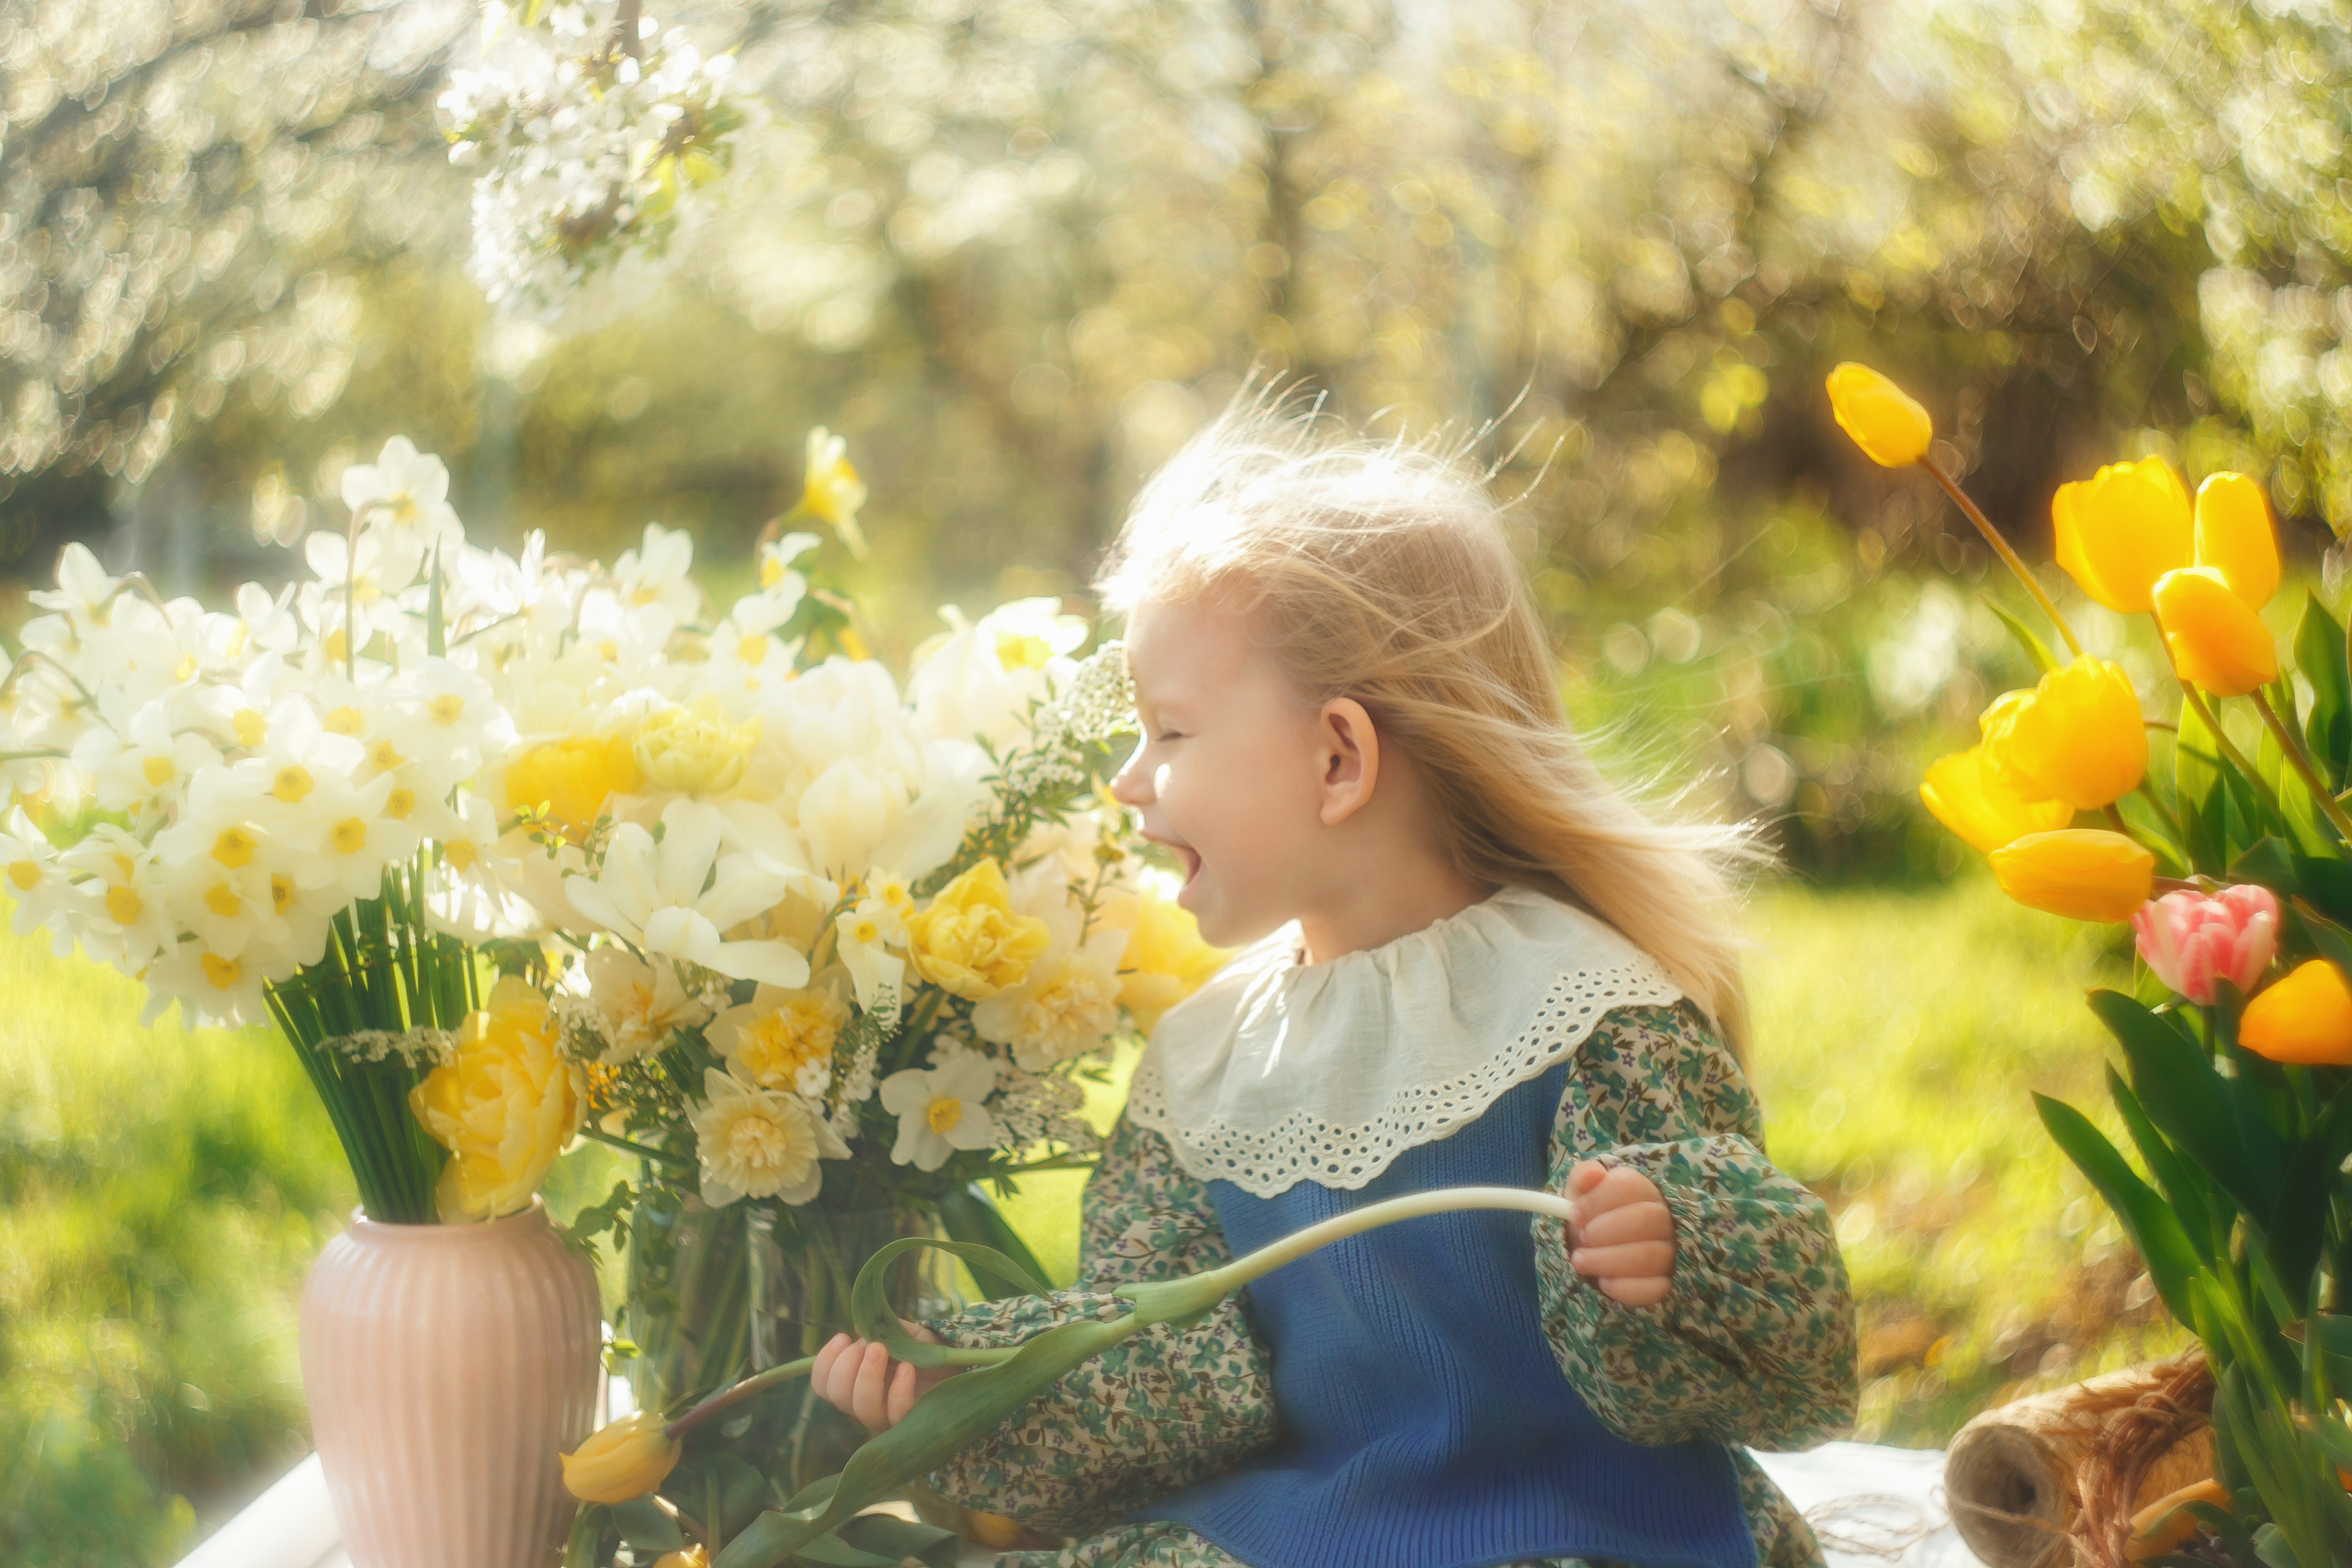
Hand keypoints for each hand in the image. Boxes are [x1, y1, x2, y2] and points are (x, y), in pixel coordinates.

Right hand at [810, 1324, 960, 1431]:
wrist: (962, 1367)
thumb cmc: (928, 1351)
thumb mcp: (907, 1333)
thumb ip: (885, 1329)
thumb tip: (861, 1327)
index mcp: (858, 1382)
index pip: (824, 1385)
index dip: (825, 1363)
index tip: (842, 1337)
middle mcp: (868, 1402)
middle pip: (838, 1396)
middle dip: (846, 1366)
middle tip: (869, 1345)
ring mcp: (889, 1416)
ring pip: (863, 1409)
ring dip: (867, 1377)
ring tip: (881, 1349)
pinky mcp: (912, 1422)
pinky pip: (897, 1413)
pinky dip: (898, 1390)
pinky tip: (908, 1367)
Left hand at [1566, 1159, 1675, 1307]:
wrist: (1593, 1250)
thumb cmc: (1590, 1217)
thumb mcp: (1579, 1193)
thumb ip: (1582, 1177)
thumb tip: (1593, 1173)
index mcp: (1641, 1190)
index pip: (1629, 1185)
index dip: (1598, 1200)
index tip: (1574, 1214)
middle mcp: (1662, 1218)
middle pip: (1646, 1219)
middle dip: (1605, 1231)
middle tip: (1581, 1238)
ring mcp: (1668, 1251)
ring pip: (1649, 1255)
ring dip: (1607, 1260)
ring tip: (1580, 1261)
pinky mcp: (1665, 1282)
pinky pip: (1654, 1288)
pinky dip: (1625, 1287)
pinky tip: (1603, 1282)